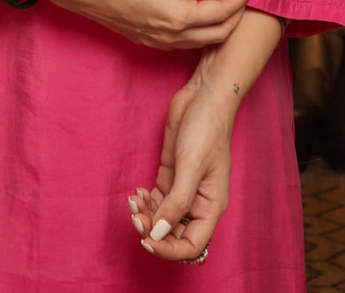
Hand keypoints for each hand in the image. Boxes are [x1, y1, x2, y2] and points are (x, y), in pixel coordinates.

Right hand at [50, 0, 256, 50]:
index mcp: (177, 18)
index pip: (222, 13)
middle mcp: (172, 37)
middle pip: (218, 34)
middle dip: (237, 15)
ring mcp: (159, 43)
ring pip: (203, 41)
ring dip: (221, 24)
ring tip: (229, 0)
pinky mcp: (149, 41)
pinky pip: (187, 42)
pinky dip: (203, 29)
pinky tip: (202, 12)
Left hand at [129, 72, 234, 261]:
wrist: (203, 96)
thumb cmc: (206, 129)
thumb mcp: (191, 166)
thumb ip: (176, 202)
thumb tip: (159, 233)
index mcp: (211, 207)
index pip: (191, 245)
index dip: (169, 249)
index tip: (147, 241)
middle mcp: (197, 202)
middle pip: (173, 234)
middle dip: (153, 231)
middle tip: (135, 217)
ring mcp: (183, 189)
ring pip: (162, 217)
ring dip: (146, 215)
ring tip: (133, 201)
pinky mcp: (171, 174)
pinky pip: (156, 199)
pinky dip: (145, 201)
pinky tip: (137, 192)